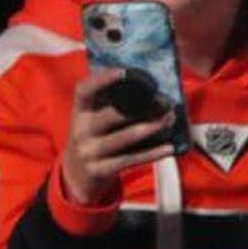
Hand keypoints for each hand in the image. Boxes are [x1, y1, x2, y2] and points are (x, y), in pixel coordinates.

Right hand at [61, 70, 174, 206]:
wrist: (77, 176)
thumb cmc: (96, 140)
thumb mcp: (93, 121)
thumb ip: (110, 105)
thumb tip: (147, 86)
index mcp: (80, 112)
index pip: (84, 91)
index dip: (102, 80)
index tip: (124, 72)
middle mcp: (81, 130)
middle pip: (113, 114)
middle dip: (143, 107)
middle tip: (167, 102)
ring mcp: (89, 151)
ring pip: (126, 136)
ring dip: (153, 127)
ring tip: (170, 119)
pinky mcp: (100, 170)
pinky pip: (131, 159)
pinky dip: (153, 153)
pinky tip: (169, 147)